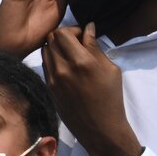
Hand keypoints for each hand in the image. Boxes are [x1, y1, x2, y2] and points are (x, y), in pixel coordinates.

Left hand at [45, 24, 141, 155]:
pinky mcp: (48, 88)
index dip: (73, 29)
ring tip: (71, 54)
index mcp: (81, 61)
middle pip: (50, 39)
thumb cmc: (111, 97)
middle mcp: (62, 68)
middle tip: (76, 43)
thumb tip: (88, 28)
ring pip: (45, 51)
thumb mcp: (110, 69)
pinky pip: (45, 65)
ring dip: (56, 47)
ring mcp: (52, 79)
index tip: (83, 35)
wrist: (99, 127)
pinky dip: (53, 59)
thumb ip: (95, 47)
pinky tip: (66, 66)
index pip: (62, 33)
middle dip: (63, 36)